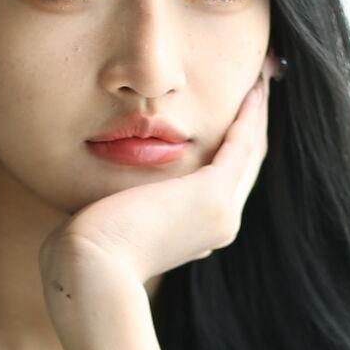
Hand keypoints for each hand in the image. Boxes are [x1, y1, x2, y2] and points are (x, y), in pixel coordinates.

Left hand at [39, 50, 278, 321]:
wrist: (92, 271)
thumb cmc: (86, 250)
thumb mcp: (112, 221)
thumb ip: (124, 202)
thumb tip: (112, 190)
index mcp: (198, 234)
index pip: (225, 182)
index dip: (234, 145)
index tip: (234, 112)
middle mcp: (218, 226)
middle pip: (246, 166)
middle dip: (254, 126)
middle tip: (260, 87)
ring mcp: (220, 215)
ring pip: (251, 154)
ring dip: (259, 115)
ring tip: (263, 79)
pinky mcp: (213, 197)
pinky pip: (241, 145)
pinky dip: (250, 116)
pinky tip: (254, 88)